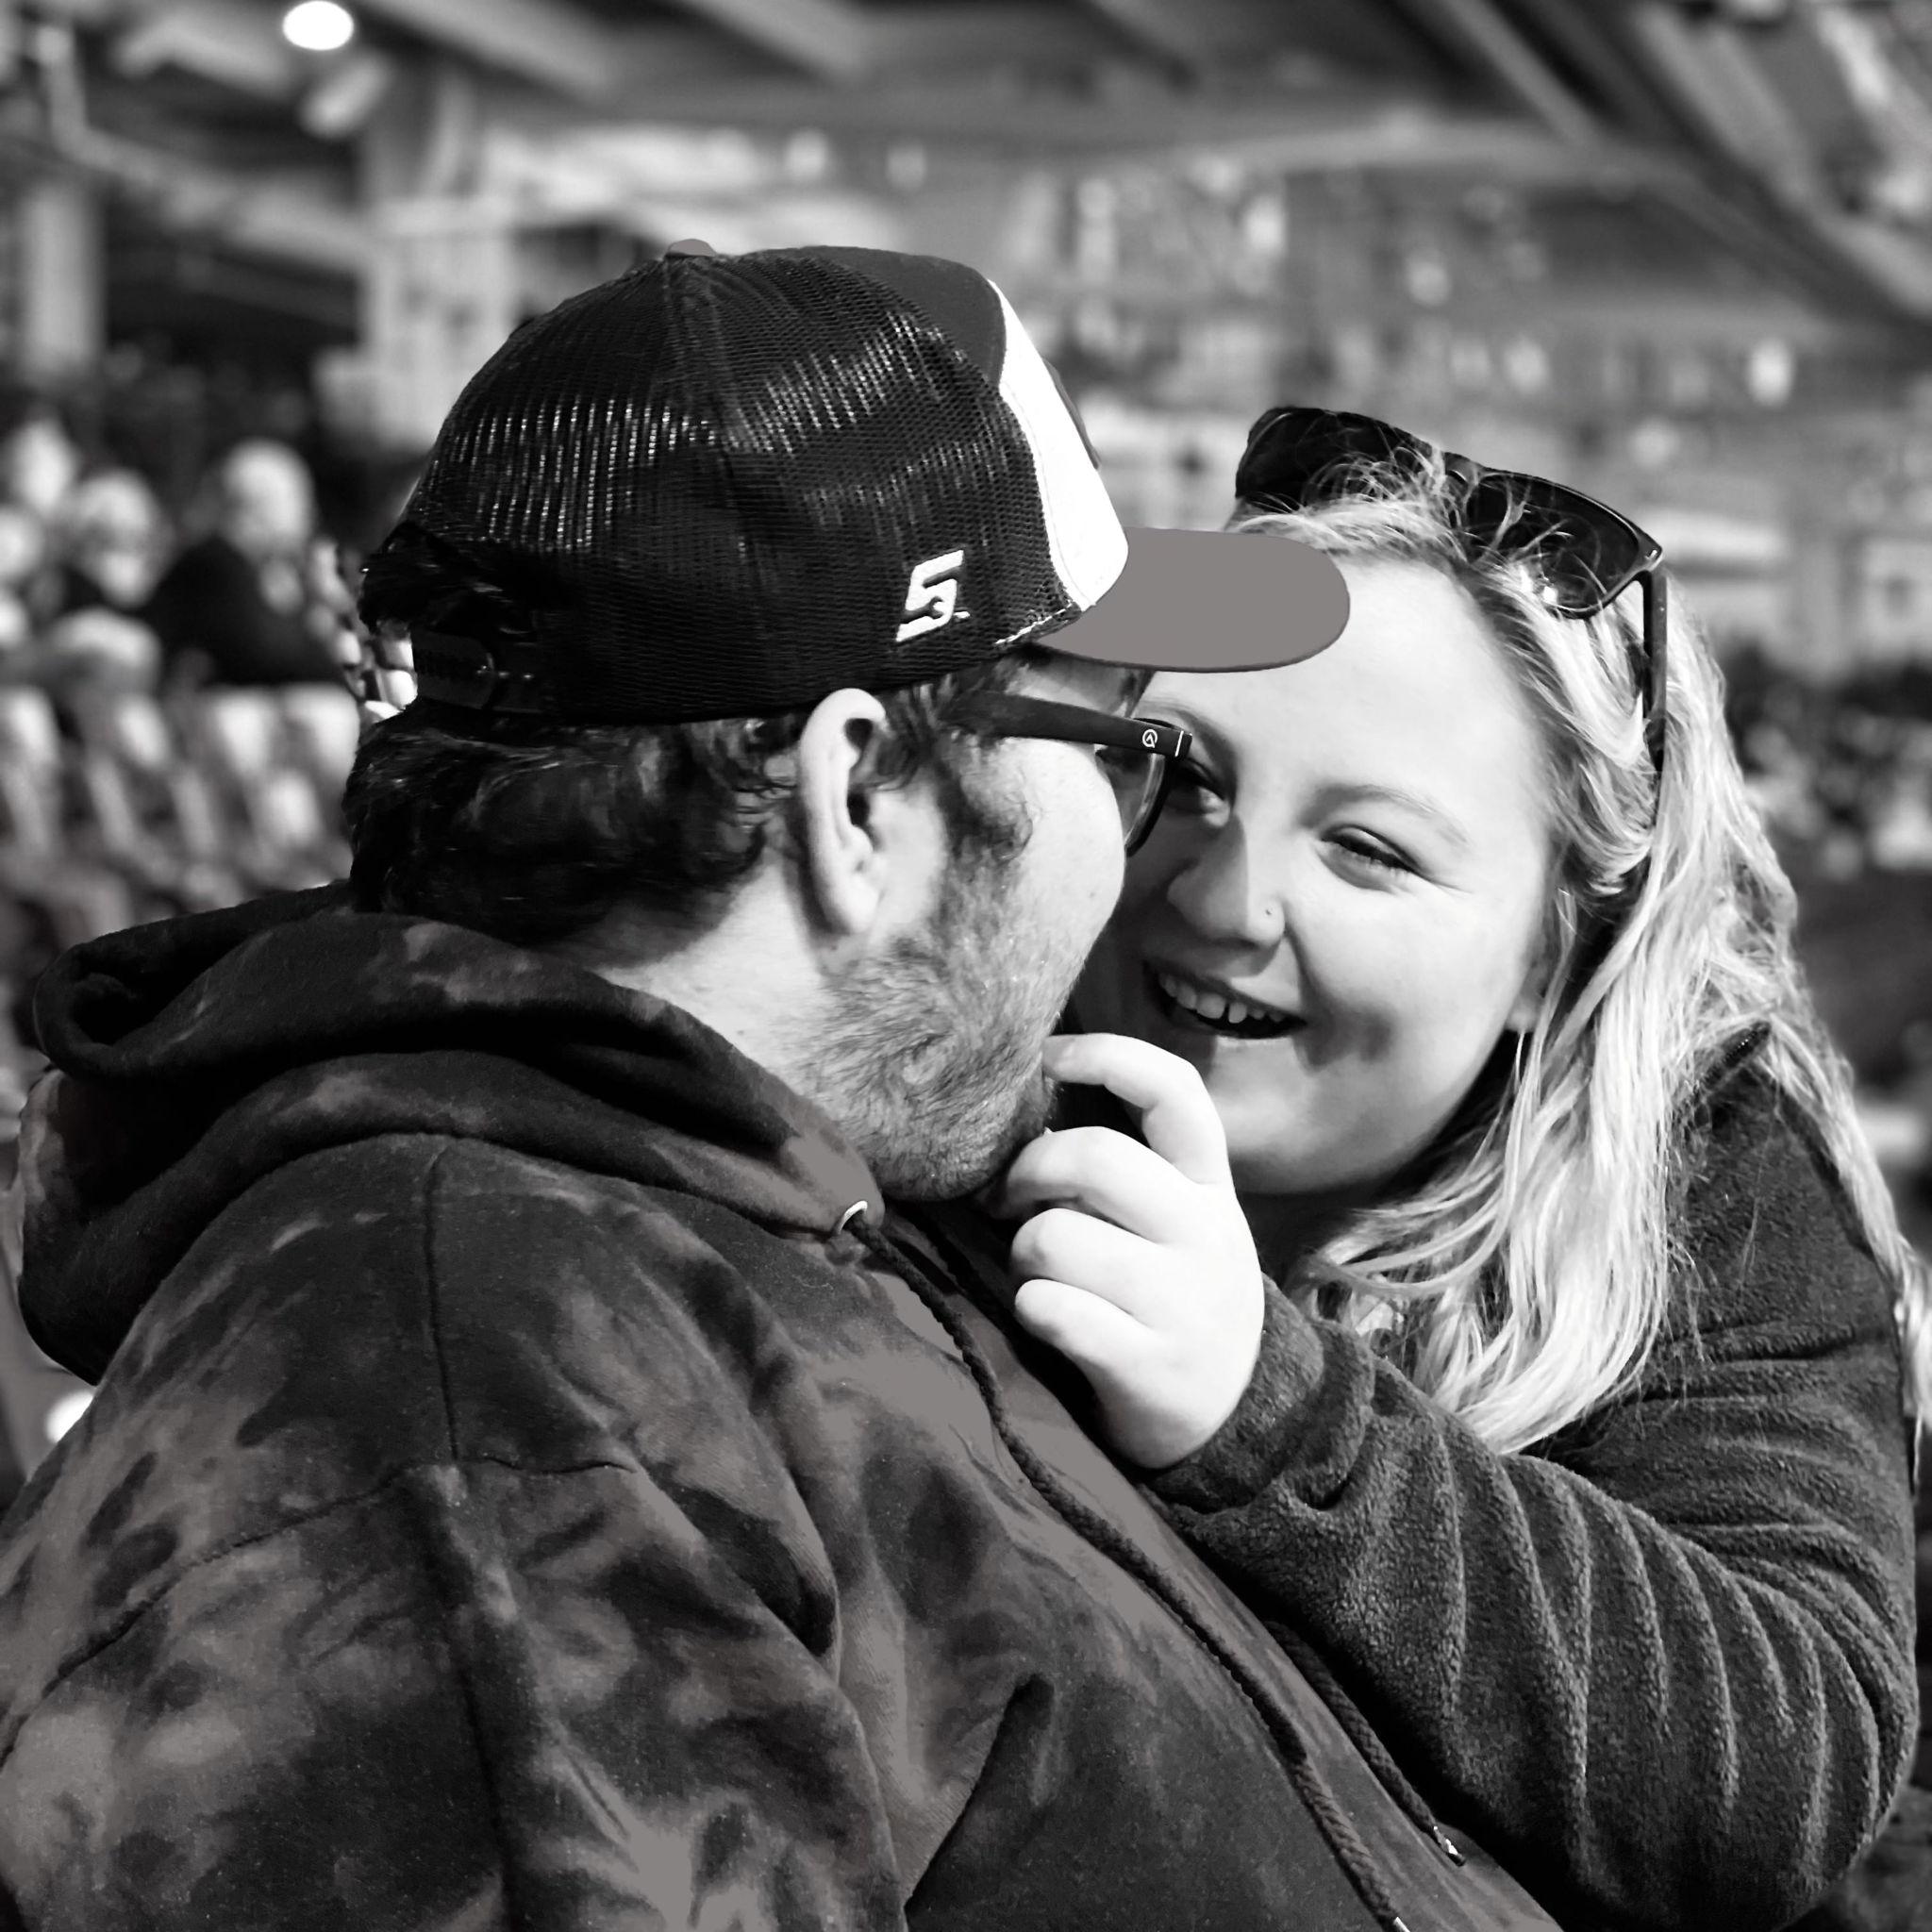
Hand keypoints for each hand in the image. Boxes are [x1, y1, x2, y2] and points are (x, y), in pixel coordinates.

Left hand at [993, 1033, 1263, 1470]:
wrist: (1236, 1418)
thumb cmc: (1177, 1296)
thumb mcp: (1180, 1222)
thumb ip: (1128, 1168)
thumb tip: (1028, 1109)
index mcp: (1210, 1185)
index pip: (1174, 1091)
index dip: (1108, 1056)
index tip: (1049, 1054)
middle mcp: (1204, 1233)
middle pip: (1094, 1157)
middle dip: (1026, 1171)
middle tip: (1007, 1199)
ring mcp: (1179, 1302)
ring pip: (1054, 1237)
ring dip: (1021, 1252)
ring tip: (1037, 1272)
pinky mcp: (1146, 1365)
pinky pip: (1051, 1309)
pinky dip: (1031, 1307)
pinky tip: (1046, 1316)